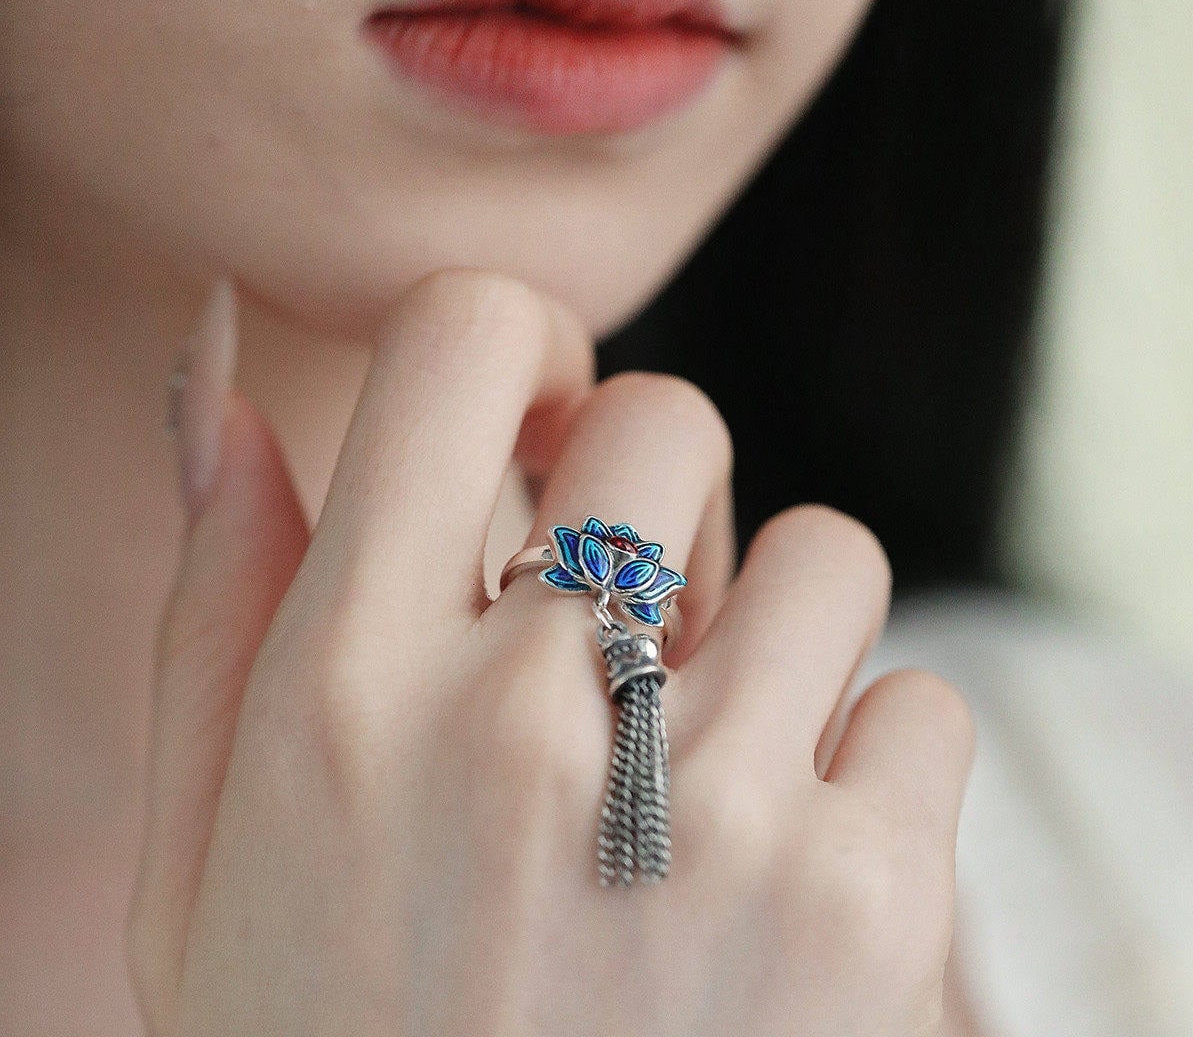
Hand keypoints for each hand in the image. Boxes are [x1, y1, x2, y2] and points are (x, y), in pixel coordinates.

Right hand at [127, 268, 974, 1035]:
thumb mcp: (209, 841)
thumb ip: (216, 587)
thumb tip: (223, 373)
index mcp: (344, 687)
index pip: (461, 339)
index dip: (524, 344)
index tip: (542, 420)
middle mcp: (524, 730)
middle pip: (670, 419)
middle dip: (658, 486)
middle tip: (626, 606)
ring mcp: (711, 820)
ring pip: (823, 550)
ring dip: (775, 629)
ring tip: (704, 758)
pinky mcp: (868, 913)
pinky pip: (923, 704)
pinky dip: (875, 763)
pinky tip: (786, 867)